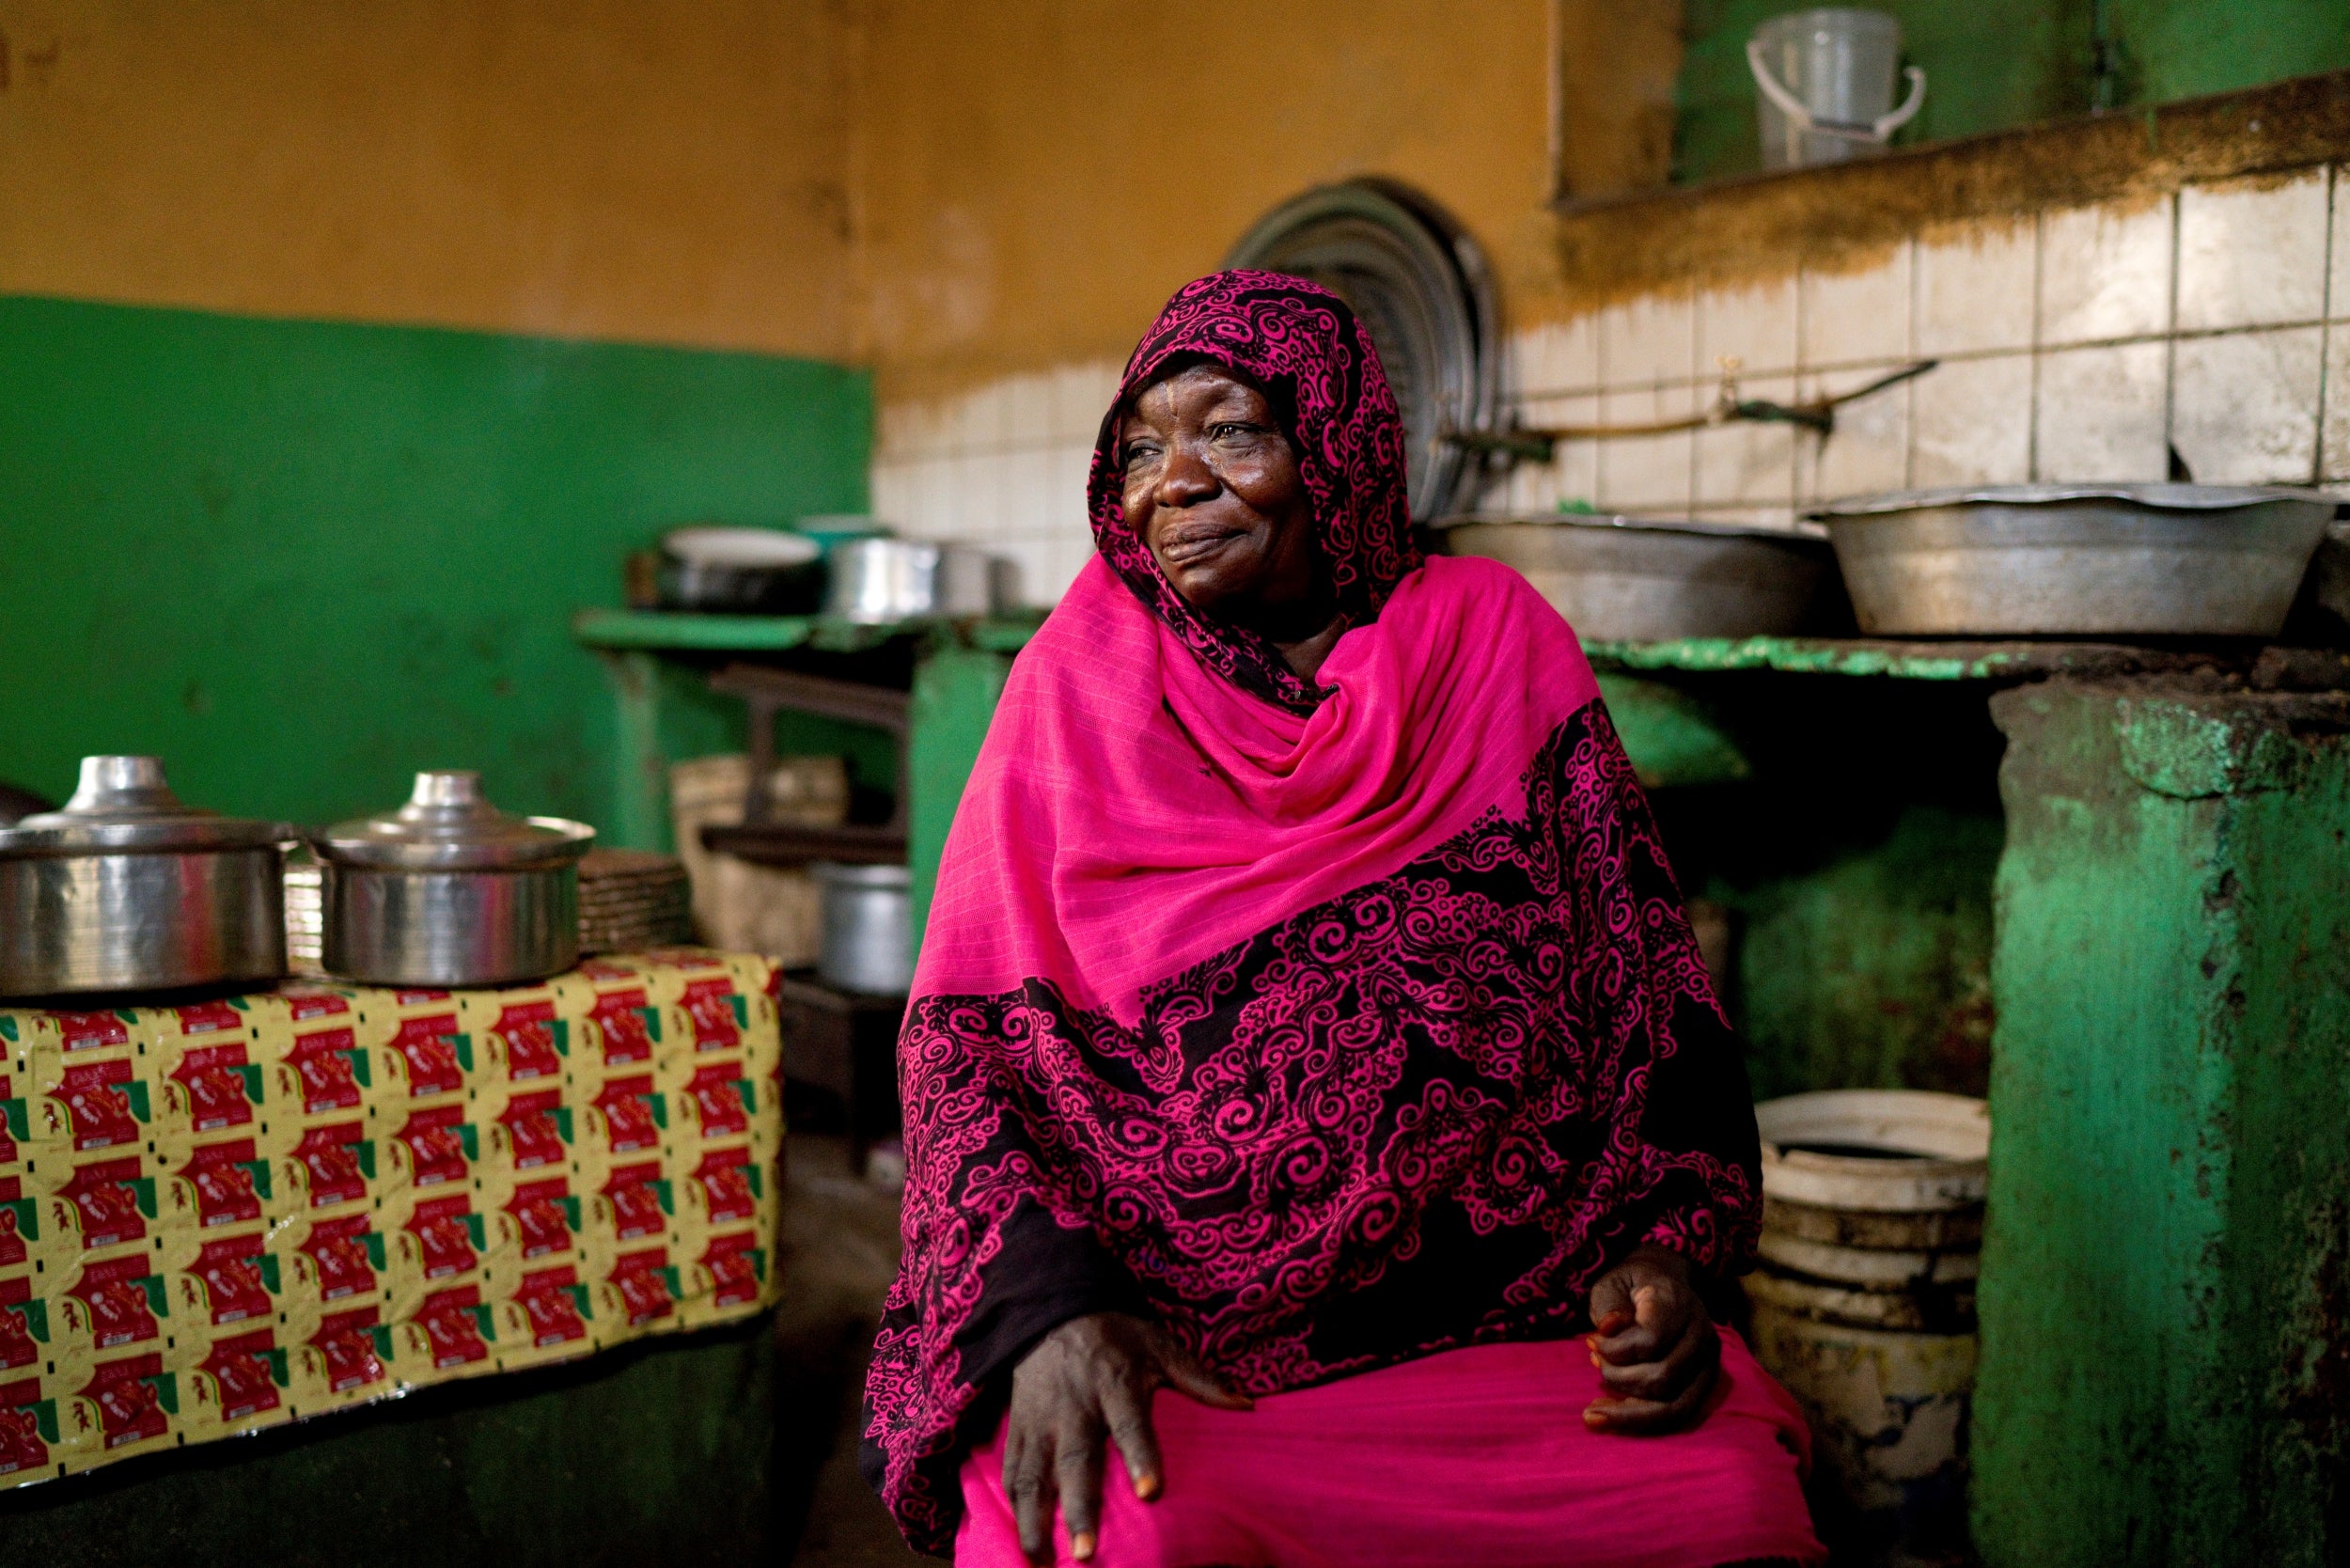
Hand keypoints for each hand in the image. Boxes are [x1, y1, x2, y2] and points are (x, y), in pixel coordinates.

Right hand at [1003, 1311, 1250, 1563]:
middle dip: (1079, 1508)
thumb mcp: (1159, 1345)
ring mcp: (1041, 1419)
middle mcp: (1075, 1406)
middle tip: (1085, 1553)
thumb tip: (1247, 1405)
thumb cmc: (1116, 1335)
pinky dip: (1012, 1505)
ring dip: (1034, 1520)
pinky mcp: (1018, 1427)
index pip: (1130, 1424)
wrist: (1052, 1308)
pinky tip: (1019, 1538)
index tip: (1151, 1493)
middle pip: (1076, 1461)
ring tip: (1041, 1562)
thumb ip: (1200, 1379)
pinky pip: (1012, 1469)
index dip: (1141, 1457)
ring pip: (1034, 1474)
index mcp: (1115, 1384)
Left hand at [1580, 1244, 1719, 1434]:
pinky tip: (1613, 1417)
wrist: (1665, 1284)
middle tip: (1593, 1362)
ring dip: (1628, 1411)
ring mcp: (1708, 1362)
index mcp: (1677, 1302)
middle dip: (1618, 1379)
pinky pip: (1678, 1416)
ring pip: (1673, 1406)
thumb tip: (1608, 1329)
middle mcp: (1701, 1334)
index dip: (1615, 1350)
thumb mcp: (1612, 1283)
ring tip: (1595, 1406)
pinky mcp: (1705, 1384)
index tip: (1590, 1341)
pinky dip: (1643, 1422)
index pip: (1651, 1340)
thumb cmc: (1632, 1286)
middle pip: (1663, 1378)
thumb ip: (1608, 1305)